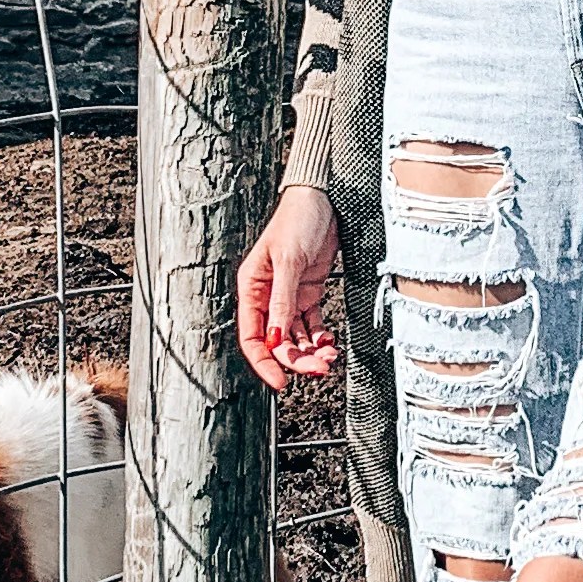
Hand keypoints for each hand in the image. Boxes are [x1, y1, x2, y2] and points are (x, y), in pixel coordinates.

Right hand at [237, 186, 340, 391]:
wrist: (326, 199)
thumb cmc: (298, 218)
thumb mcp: (289, 261)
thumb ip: (283, 301)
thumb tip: (277, 337)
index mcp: (252, 288)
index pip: (252, 337)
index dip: (265, 362)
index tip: (281, 382)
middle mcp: (267, 297)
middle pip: (278, 342)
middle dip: (297, 360)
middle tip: (319, 369)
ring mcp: (289, 297)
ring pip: (297, 338)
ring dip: (312, 352)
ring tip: (329, 357)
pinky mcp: (309, 294)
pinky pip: (312, 326)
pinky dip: (321, 338)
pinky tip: (330, 343)